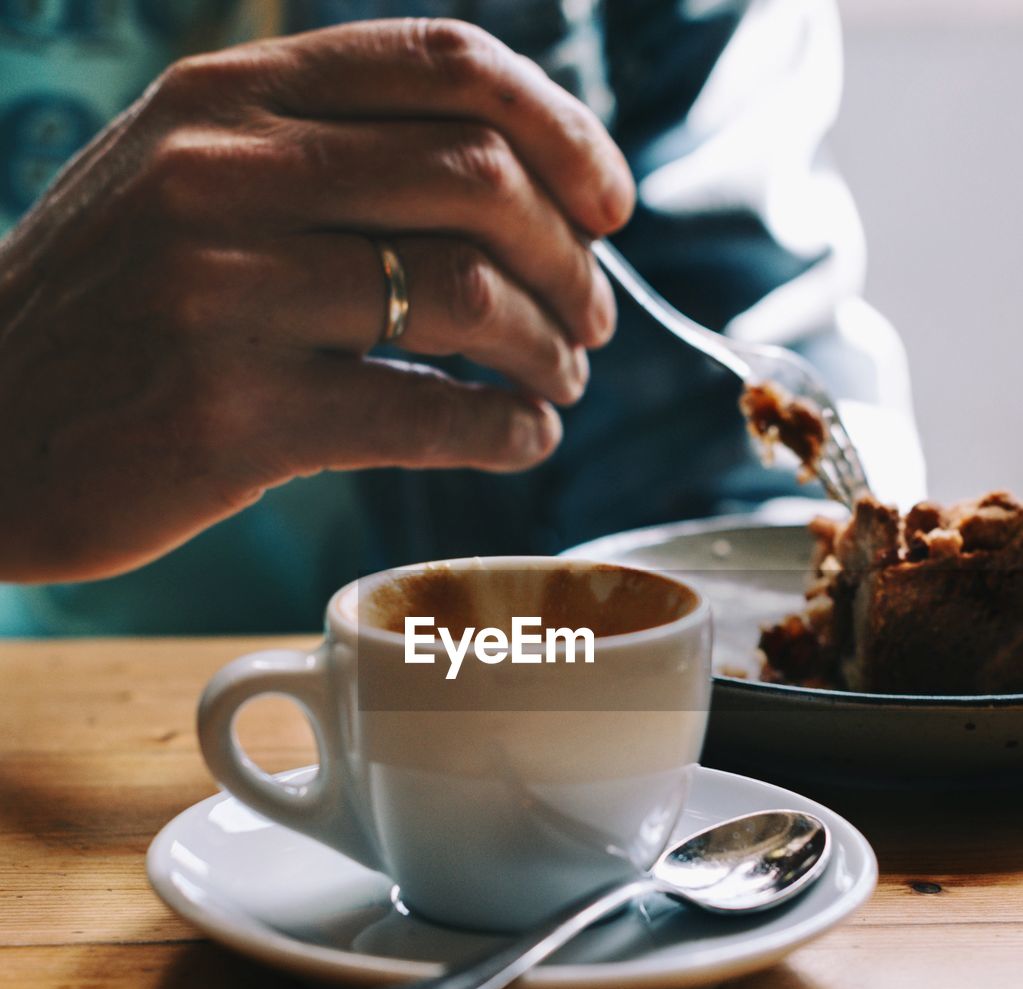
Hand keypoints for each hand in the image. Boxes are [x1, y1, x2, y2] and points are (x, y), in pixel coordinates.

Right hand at [0, 18, 633, 582]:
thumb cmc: (106, 316)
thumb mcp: (181, 184)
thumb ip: (313, 156)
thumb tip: (494, 178)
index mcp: (226, 99)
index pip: (445, 66)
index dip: (562, 130)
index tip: (610, 203)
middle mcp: (224, 175)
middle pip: (477, 180)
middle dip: (571, 258)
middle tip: (593, 318)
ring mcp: (224, 294)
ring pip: (463, 295)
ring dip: (549, 347)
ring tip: (562, 381)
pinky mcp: (233, 415)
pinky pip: (423, 412)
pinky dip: (503, 428)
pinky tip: (521, 439)